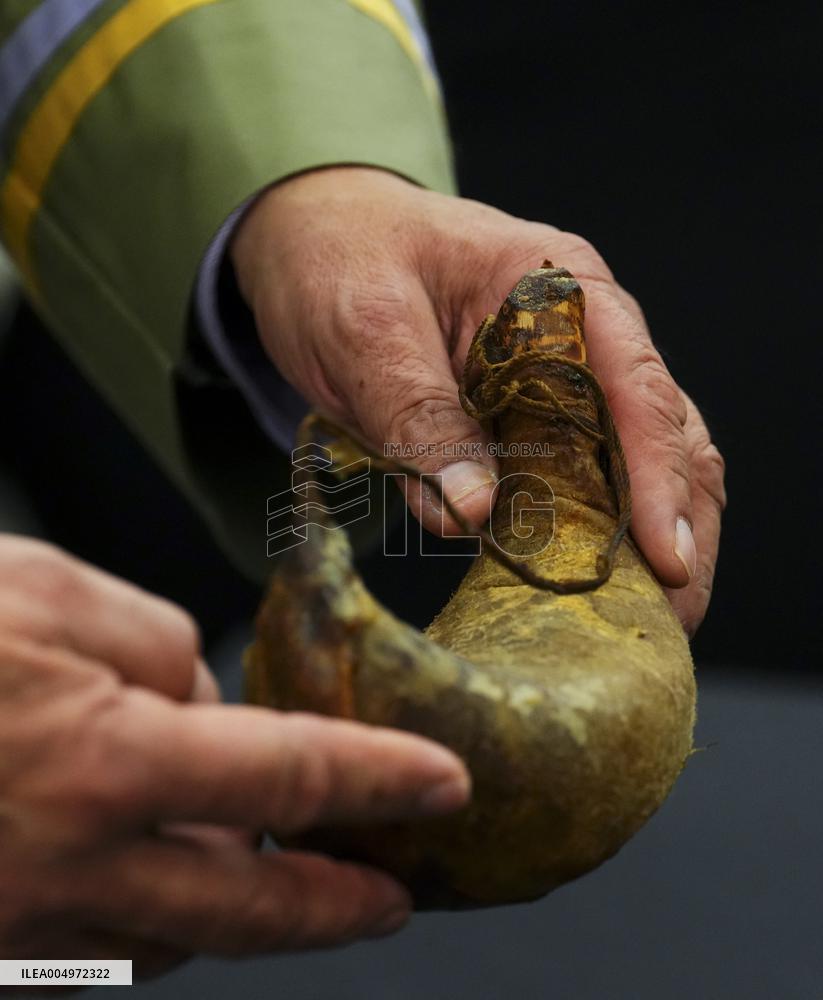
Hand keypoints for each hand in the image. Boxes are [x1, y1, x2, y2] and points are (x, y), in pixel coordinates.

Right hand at [0, 536, 469, 974]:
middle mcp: (70, 868)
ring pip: (166, 935)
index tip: (442, 785)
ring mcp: (20, 929)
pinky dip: (138, 913)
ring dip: (227, 907)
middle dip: (336, 908)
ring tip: (270, 874)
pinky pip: (89, 947)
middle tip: (391, 900)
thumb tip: (200, 699)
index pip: (289, 778)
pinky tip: (145, 871)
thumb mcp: (46, 592)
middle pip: (249, 910)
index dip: (378, 780)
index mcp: (103, 764)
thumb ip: (150, 642)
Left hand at [231, 167, 725, 634]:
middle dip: (678, 524)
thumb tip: (475, 513)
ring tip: (646, 617)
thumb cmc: (339, 259)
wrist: (305, 238)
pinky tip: (587, 585)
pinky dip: (586, 534)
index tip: (668, 558)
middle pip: (662, 433)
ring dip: (643, 539)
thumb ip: (420, 416)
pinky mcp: (523, 420)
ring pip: (631, 463)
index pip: (635, 386)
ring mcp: (556, 380)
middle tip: (673, 615)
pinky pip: (570, 480)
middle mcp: (579, 334)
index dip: (660, 477)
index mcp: (560, 288)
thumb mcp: (367, 328)